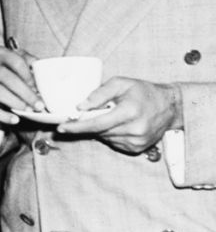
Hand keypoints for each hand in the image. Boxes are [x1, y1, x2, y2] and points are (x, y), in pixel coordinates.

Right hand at [0, 45, 38, 124]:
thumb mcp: (9, 60)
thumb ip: (27, 63)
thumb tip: (44, 78)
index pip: (16, 61)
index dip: (29, 76)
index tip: (39, 88)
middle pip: (7, 78)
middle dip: (26, 93)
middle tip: (39, 105)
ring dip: (16, 102)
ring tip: (28, 110)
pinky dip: (2, 115)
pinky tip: (14, 119)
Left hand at [57, 77, 181, 153]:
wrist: (170, 106)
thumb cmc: (143, 91)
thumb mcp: (120, 83)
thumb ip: (99, 93)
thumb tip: (80, 106)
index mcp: (129, 112)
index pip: (97, 123)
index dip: (77, 126)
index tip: (62, 127)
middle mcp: (134, 129)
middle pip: (99, 131)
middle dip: (87, 124)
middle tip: (82, 115)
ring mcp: (137, 141)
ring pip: (105, 138)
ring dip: (100, 129)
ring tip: (110, 115)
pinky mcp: (138, 148)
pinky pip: (114, 143)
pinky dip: (110, 134)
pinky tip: (118, 124)